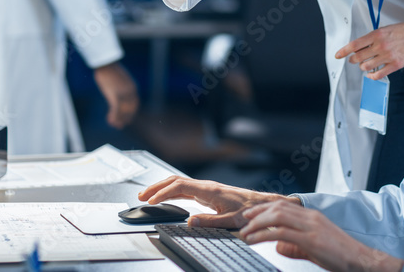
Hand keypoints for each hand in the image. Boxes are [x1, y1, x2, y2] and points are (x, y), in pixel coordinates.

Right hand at [93, 62, 138, 127]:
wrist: (106, 63)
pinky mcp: (115, 95)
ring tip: (115, 125)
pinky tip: (109, 121)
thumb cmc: (110, 69)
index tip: (128, 119)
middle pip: (130, 109)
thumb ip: (122, 86)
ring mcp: (123, 94)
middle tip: (121, 125)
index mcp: (132, 87)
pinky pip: (116, 110)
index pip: (135, 103)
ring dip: (119, 119)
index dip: (131, 112)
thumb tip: (119, 90)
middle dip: (126, 118)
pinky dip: (113, 116)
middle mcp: (130, 92)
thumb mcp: (120, 78)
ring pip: (123, 111)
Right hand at [137, 175, 296, 228]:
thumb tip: (189, 221)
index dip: (163, 192)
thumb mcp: (231, 220)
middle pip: (176, 181)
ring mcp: (206, 188)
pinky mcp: (208, 192)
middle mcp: (206, 186)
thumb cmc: (249, 211)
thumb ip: (210, 221)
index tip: (150, 200)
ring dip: (163, 188)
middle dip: (157, 187)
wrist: (261, 204)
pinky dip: (172, 191)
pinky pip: (185, 188)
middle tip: (141, 196)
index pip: (180, 186)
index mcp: (209, 190)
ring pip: (179, 183)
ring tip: (148, 196)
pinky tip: (167, 196)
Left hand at [240, 201, 403, 271]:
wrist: (361, 260)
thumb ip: (295, 246)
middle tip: (243, 221)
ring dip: (257, 223)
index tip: (251, 214)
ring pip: (277, 216)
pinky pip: (282, 233)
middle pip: (278, 207)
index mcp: (313, 217)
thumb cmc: (341, 256)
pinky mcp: (311, 239)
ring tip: (245, 232)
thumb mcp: (314, 249)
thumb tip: (278, 246)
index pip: (284, 205)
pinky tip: (254, 240)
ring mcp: (311, 227)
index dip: (265, 208)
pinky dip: (263, 235)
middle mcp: (311, 217)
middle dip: (257, 213)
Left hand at [335, 18, 403, 79]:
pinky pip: (378, 74)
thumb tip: (360, 46)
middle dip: (353, 60)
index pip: (355, 44)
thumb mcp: (386, 29)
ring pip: (366, 67)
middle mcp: (380, 45)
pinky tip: (371, 74)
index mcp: (377, 34)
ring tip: (365, 65)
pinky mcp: (395, 65)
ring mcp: (388, 56)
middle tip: (354, 60)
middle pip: (358, 57)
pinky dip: (372, 76)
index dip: (344, 51)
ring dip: (363, 67)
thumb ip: (373, 37)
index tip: (338, 55)